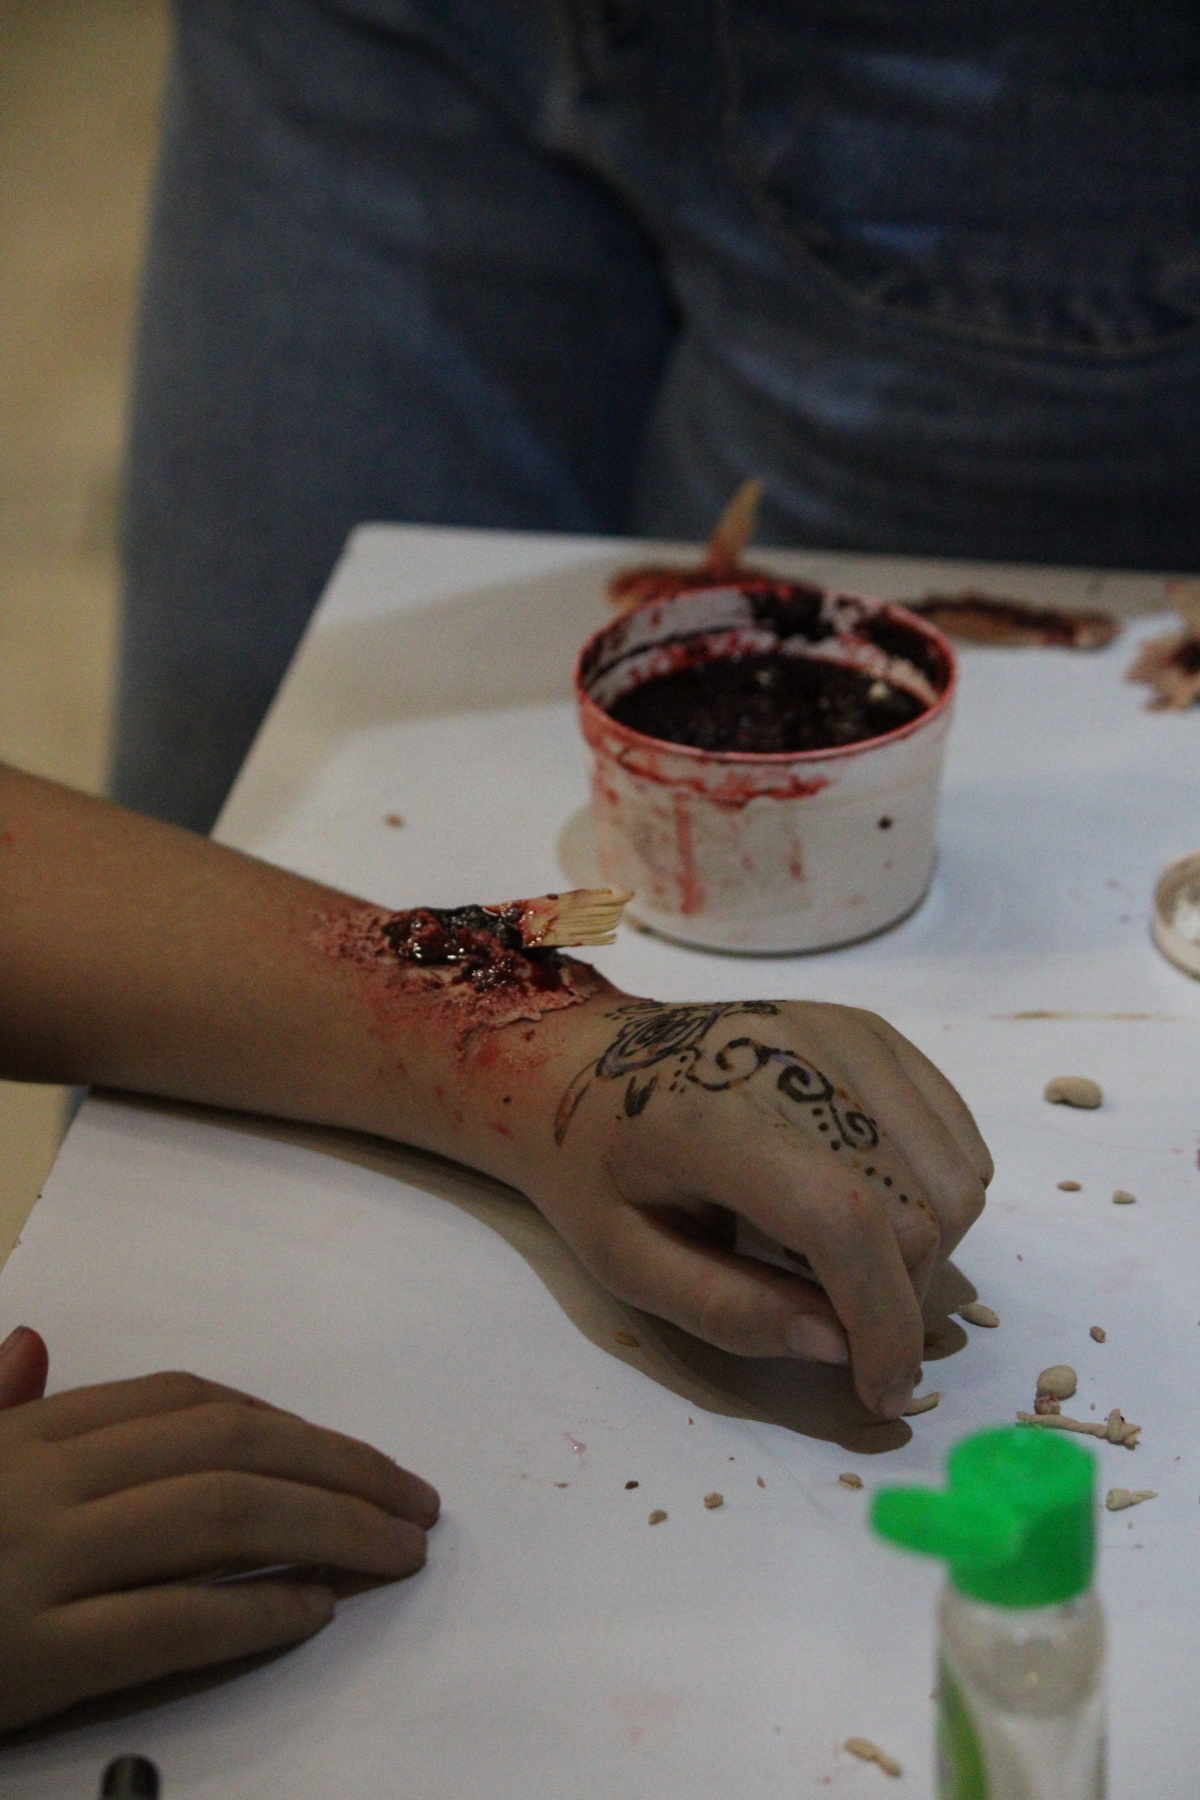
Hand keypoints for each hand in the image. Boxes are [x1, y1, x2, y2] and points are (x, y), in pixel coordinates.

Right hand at [0, 1330, 437, 1731]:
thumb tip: (28, 1341)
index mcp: (25, 1439)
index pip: (184, 1404)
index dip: (285, 1422)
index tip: (351, 1453)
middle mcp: (39, 1485)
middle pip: (225, 1449)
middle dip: (339, 1466)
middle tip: (416, 1499)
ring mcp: (35, 1566)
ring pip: (217, 1520)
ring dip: (329, 1527)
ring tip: (398, 1548)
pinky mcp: (27, 1659)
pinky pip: (166, 1623)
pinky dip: (251, 1612)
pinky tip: (313, 1611)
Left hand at [529, 997, 990, 1419]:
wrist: (586, 1062)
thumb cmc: (596, 1168)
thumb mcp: (626, 1259)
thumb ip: (728, 1310)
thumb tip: (840, 1347)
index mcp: (718, 1112)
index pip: (843, 1220)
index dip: (881, 1321)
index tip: (881, 1393)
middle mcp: (798, 1054)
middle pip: (917, 1206)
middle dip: (902, 1301)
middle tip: (852, 1338)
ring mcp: (846, 1034)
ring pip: (957, 1175)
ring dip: (927, 1251)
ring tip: (849, 1268)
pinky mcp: (874, 1032)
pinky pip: (956, 1136)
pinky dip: (936, 1195)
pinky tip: (869, 1210)